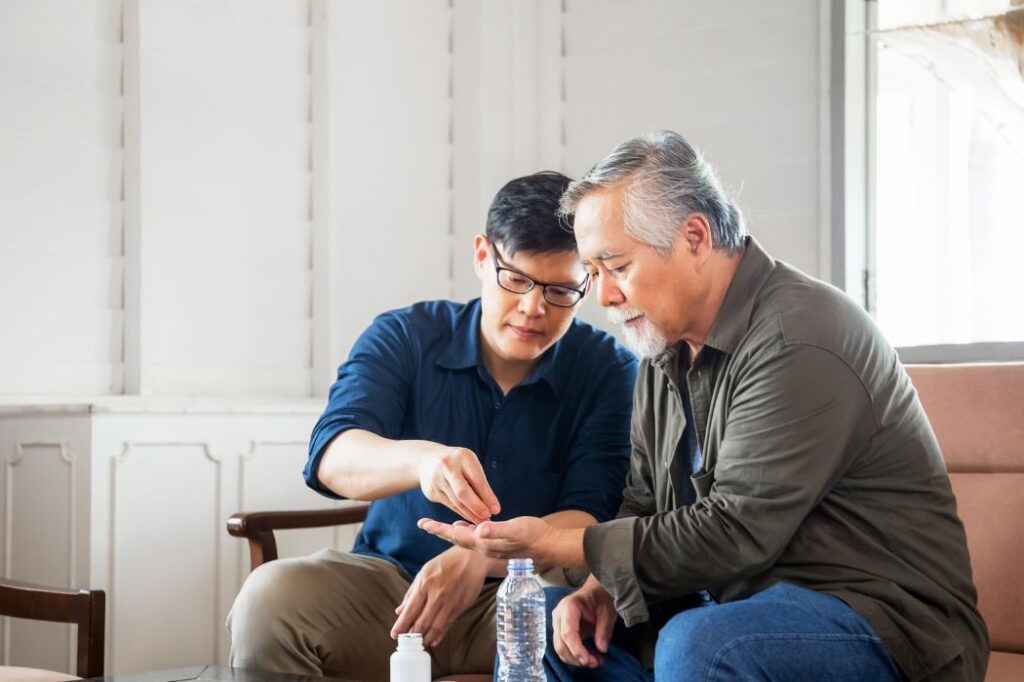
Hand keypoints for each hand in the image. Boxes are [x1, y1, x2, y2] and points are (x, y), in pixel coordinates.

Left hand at [391, 546, 487, 647]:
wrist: (472, 557)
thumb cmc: (446, 563)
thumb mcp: (425, 571)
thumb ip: (412, 592)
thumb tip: (400, 610)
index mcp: (425, 583)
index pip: (410, 610)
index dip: (401, 625)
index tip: (394, 635)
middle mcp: (437, 594)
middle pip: (422, 621)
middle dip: (412, 635)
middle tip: (406, 643)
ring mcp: (450, 601)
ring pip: (435, 627)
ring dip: (425, 638)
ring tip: (419, 644)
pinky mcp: (461, 606)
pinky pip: (448, 625)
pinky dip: (439, 635)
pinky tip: (433, 640)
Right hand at [417, 446, 500, 522]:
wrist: (427, 460)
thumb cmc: (458, 463)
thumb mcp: (469, 464)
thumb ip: (479, 483)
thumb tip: (492, 507)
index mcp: (462, 456)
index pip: (476, 479)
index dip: (487, 496)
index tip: (497, 510)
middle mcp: (447, 466)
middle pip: (462, 492)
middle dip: (476, 507)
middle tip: (488, 519)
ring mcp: (436, 479)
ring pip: (456, 501)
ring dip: (470, 514)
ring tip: (482, 521)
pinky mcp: (431, 491)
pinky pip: (449, 505)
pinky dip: (461, 512)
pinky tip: (470, 517)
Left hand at [417, 516, 556, 561]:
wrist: (550, 546)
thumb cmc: (535, 536)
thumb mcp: (516, 530)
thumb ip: (497, 531)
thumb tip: (479, 529)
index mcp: (485, 543)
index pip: (456, 535)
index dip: (439, 529)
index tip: (423, 523)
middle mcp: (485, 547)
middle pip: (456, 538)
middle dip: (440, 531)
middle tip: (424, 523)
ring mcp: (492, 547)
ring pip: (465, 539)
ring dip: (451, 531)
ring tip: (440, 525)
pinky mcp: (498, 543)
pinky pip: (476, 538)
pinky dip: (467, 531)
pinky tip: (466, 526)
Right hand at [552, 581, 616, 667]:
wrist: (595, 590)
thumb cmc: (601, 598)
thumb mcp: (607, 612)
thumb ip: (604, 630)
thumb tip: (602, 649)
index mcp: (569, 607)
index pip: (568, 633)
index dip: (576, 650)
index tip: (589, 661)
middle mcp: (559, 615)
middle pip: (560, 644)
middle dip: (576, 658)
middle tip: (595, 663)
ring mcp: (558, 623)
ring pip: (560, 648)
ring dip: (576, 659)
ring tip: (595, 661)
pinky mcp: (560, 630)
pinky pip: (563, 647)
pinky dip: (574, 656)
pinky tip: (589, 657)